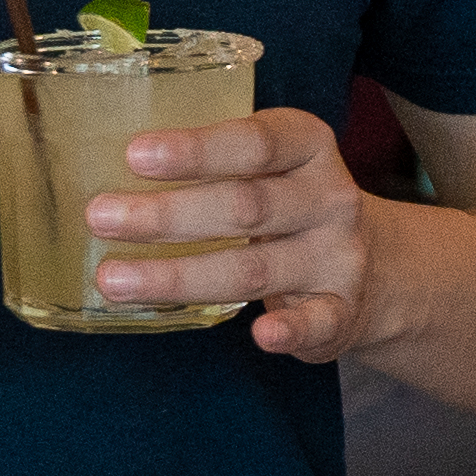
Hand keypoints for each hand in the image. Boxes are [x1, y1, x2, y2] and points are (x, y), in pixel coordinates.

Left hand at [83, 105, 376, 361]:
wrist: (375, 267)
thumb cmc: (289, 204)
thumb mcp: (269, 166)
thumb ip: (212, 161)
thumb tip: (101, 162)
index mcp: (307, 146)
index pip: (254, 141)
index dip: (195, 149)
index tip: (134, 155)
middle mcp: (328, 198)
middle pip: (244, 205)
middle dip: (167, 215)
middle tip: (99, 217)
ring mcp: (338, 257)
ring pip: (254, 268)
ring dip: (180, 276)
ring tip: (114, 279)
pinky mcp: (342, 312)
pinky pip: (317, 321)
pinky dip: (290, 330)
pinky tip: (259, 334)